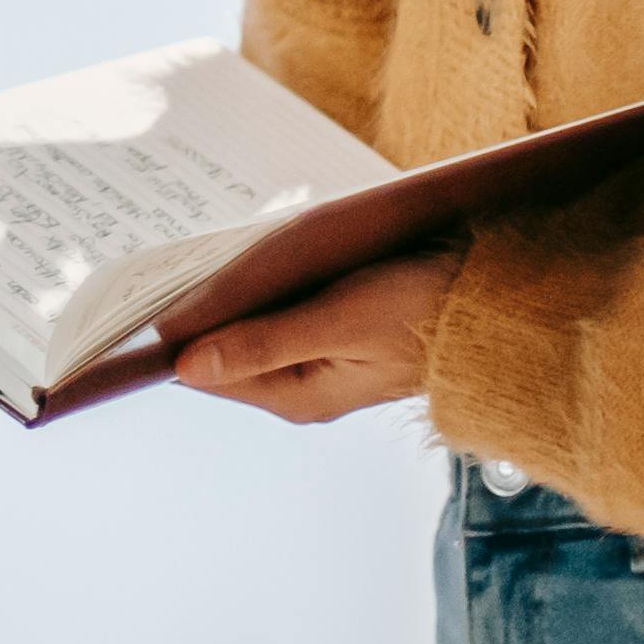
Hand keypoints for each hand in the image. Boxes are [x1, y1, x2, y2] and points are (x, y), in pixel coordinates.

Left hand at [174, 244, 462, 424]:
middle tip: (179, 255)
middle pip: (227, 347)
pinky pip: (283, 308)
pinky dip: (268, 283)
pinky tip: (261, 252)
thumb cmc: (422, 312)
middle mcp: (303, 385)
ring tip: (215, 247)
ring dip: (236, 291)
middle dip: (206, 307)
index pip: (206, 373)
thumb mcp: (338, 322)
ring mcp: (321, 359)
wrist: (495, 307)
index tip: (148, 291)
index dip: (176, 336)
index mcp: (298, 396)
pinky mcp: (338, 331)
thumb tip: (185, 367)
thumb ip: (262, 343)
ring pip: (253, 323)